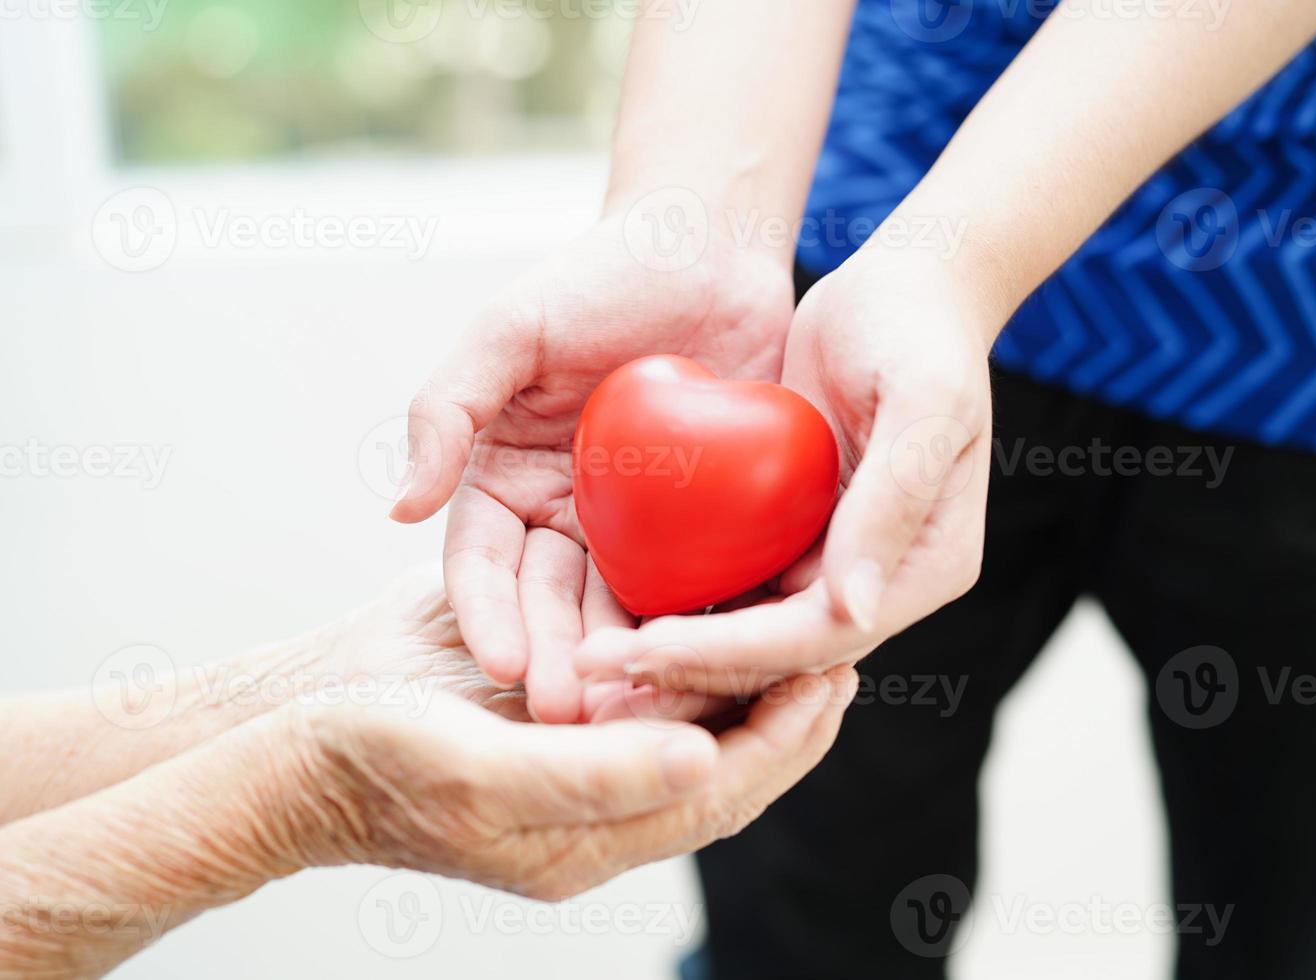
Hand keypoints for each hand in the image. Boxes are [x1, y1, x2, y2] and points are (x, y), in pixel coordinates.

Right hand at [269, 662, 856, 901]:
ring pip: (686, 726)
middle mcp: (594, 806)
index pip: (724, 793)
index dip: (789, 736)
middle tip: (842, 639)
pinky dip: (681, 657)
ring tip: (794, 616)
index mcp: (588, 840)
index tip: (842, 672)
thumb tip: (705, 761)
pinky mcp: (550, 717)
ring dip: (738, 677)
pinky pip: (638, 695)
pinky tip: (704, 605)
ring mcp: (573, 760)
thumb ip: (591, 777)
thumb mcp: (476, 769)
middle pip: (722, 762)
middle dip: (784, 706)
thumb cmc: (366, 760)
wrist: (286, 738)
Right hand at [390, 215, 793, 721]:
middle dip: (554, 659)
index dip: (487, 614)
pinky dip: (704, 622)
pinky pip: (703, 583)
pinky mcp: (708, 526)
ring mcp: (639, 529)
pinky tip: (712, 663)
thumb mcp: (511, 328)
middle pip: (553, 604)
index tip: (499, 663)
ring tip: (634, 709)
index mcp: (506, 481)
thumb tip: (401, 509)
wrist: (712, 246)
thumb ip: (448, 410)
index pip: (484, 563)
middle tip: (566, 714)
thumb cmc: (603, 273)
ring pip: (624, 609)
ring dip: (624, 660)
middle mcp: (566, 517)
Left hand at [575, 250, 995, 693]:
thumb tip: (854, 611)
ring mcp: (831, 564)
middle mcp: (877, 583)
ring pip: (742, 631)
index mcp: (925, 569)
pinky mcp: (790, 534)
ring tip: (585, 660)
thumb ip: (892, 503)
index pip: (817, 636)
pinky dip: (673, 599)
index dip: (730, 652)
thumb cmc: (919, 328)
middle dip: (682, 670)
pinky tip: (604, 606)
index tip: (645, 648)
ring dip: (668, 651)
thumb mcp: (923, 403)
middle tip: (589, 670)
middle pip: (772, 654)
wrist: (903, 287)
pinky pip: (729, 580)